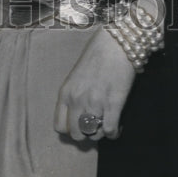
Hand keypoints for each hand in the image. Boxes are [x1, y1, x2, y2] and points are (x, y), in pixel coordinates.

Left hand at [54, 27, 136, 142]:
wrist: (117, 41)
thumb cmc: (98, 52)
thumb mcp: (77, 74)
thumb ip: (75, 93)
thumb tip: (80, 112)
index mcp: (66, 92)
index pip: (60, 126)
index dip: (71, 128)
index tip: (80, 124)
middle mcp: (77, 100)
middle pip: (77, 134)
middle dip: (86, 132)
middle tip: (95, 125)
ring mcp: (95, 103)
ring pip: (94, 135)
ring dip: (101, 132)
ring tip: (107, 124)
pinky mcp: (113, 104)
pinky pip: (110, 131)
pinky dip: (114, 133)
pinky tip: (117, 126)